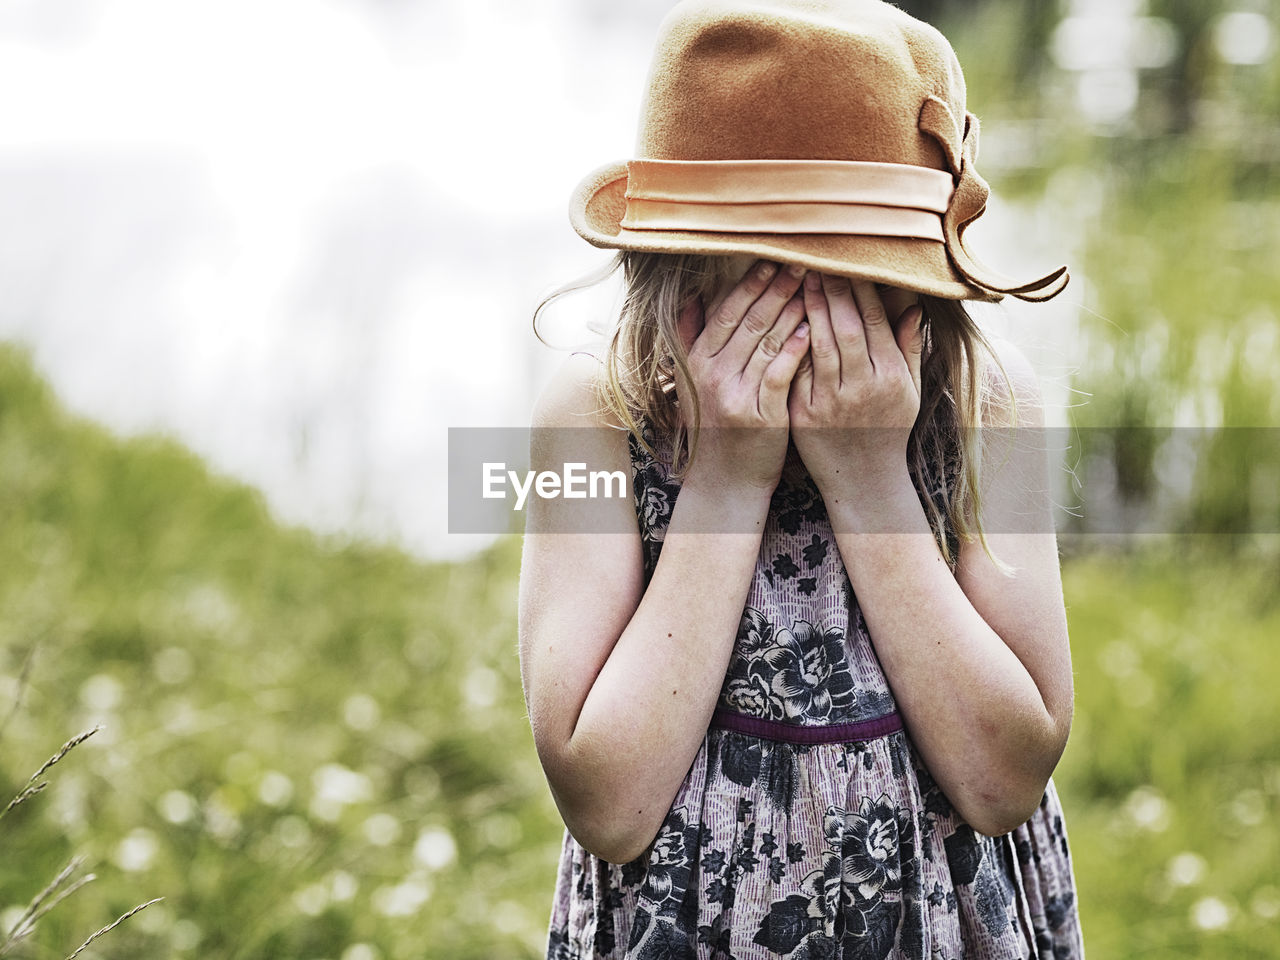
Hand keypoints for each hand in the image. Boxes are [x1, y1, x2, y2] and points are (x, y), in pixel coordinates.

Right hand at [674, 260, 811, 492]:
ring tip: (813, 288)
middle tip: (802, 262)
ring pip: (766, 342)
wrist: (725, 480)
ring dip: (791, 311)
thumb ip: (691, 340)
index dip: (749, 285)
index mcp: (696, 363)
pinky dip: (794, 349)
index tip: (771, 260)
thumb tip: (692, 297)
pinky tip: (811, 329)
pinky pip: (779, 373)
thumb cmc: (716, 428)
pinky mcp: (760, 415)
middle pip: (748, 321)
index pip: (725, 312)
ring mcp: (736, 395)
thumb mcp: (692, 384)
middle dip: (777, 288)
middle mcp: (712, 376)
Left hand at [787, 273, 924, 499]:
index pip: (875, 322)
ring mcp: (833, 402)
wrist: (866, 481)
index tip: (847, 263)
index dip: (860, 290)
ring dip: (809, 310)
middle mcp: (864, 387)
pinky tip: (781, 320)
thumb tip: (913, 306)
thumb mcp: (910, 392)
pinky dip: (790, 345)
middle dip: (832, 291)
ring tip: (797, 279)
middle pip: (847, 328)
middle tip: (816, 259)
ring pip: (820, 347)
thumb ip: (909, 348)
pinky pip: (797, 373)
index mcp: (891, 377)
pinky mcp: (806, 415)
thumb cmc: (889, 431)